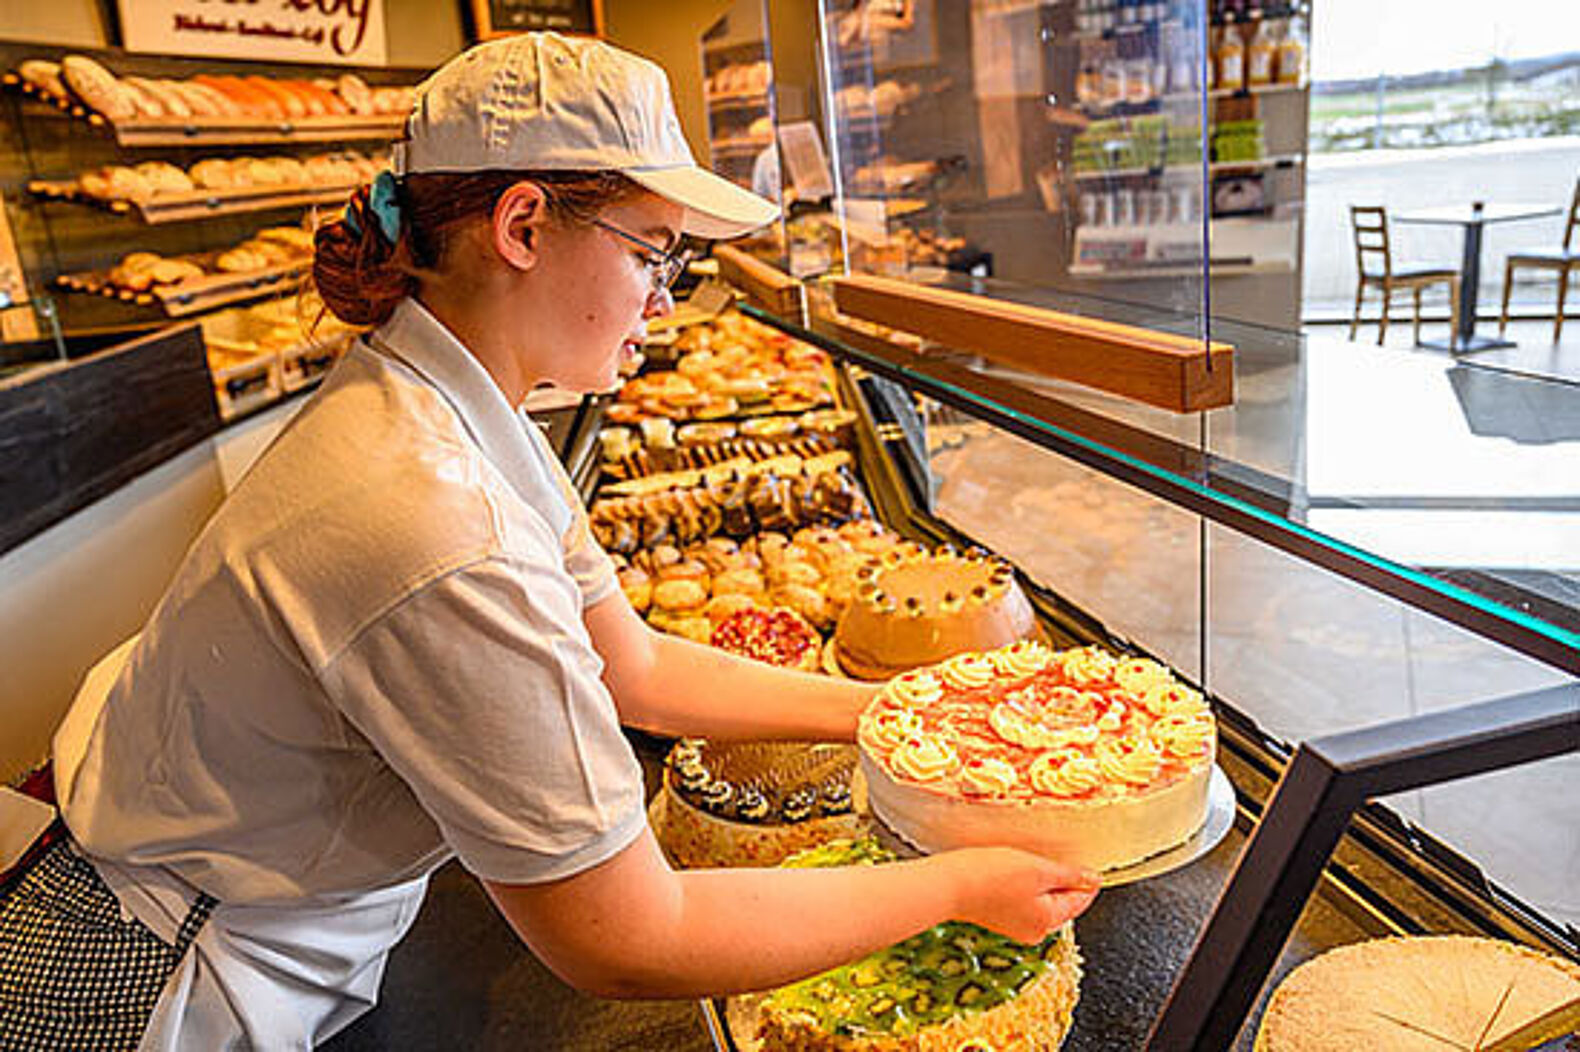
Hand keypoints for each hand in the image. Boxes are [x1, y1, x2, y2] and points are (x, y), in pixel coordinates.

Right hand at [944, 847, 1100, 944]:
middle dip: (1060, 878)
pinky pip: (1022, 899)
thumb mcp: (1038, 870)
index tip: (1082, 858)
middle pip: (1061, 901)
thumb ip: (1070, 875)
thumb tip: (1094, 880)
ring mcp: (1015, 925)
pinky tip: (1010, 869)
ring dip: (1039, 879)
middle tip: (1050, 854)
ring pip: (1041, 899)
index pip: (1081, 899)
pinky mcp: (999, 916)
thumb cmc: (990, 876)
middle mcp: (1035, 930)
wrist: (947, 884)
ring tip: (1027, 859)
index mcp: (1049, 921)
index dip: (1084, 877)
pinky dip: (1022, 884)